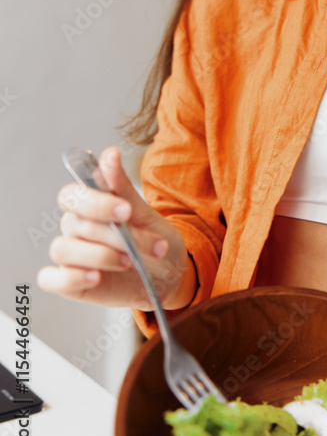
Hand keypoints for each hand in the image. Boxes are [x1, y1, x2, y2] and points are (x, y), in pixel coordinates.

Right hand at [36, 146, 195, 310]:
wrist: (168, 274)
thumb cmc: (154, 238)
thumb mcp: (145, 213)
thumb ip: (122, 187)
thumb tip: (110, 153)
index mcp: (89, 205)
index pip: (73, 195)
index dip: (96, 202)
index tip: (126, 210)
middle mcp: (75, 227)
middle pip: (75, 224)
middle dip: (112, 234)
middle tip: (142, 243)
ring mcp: (70, 255)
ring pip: (63, 249)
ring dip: (99, 256)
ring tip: (129, 261)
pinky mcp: (69, 281)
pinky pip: (49, 279)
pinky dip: (70, 278)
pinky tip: (95, 277)